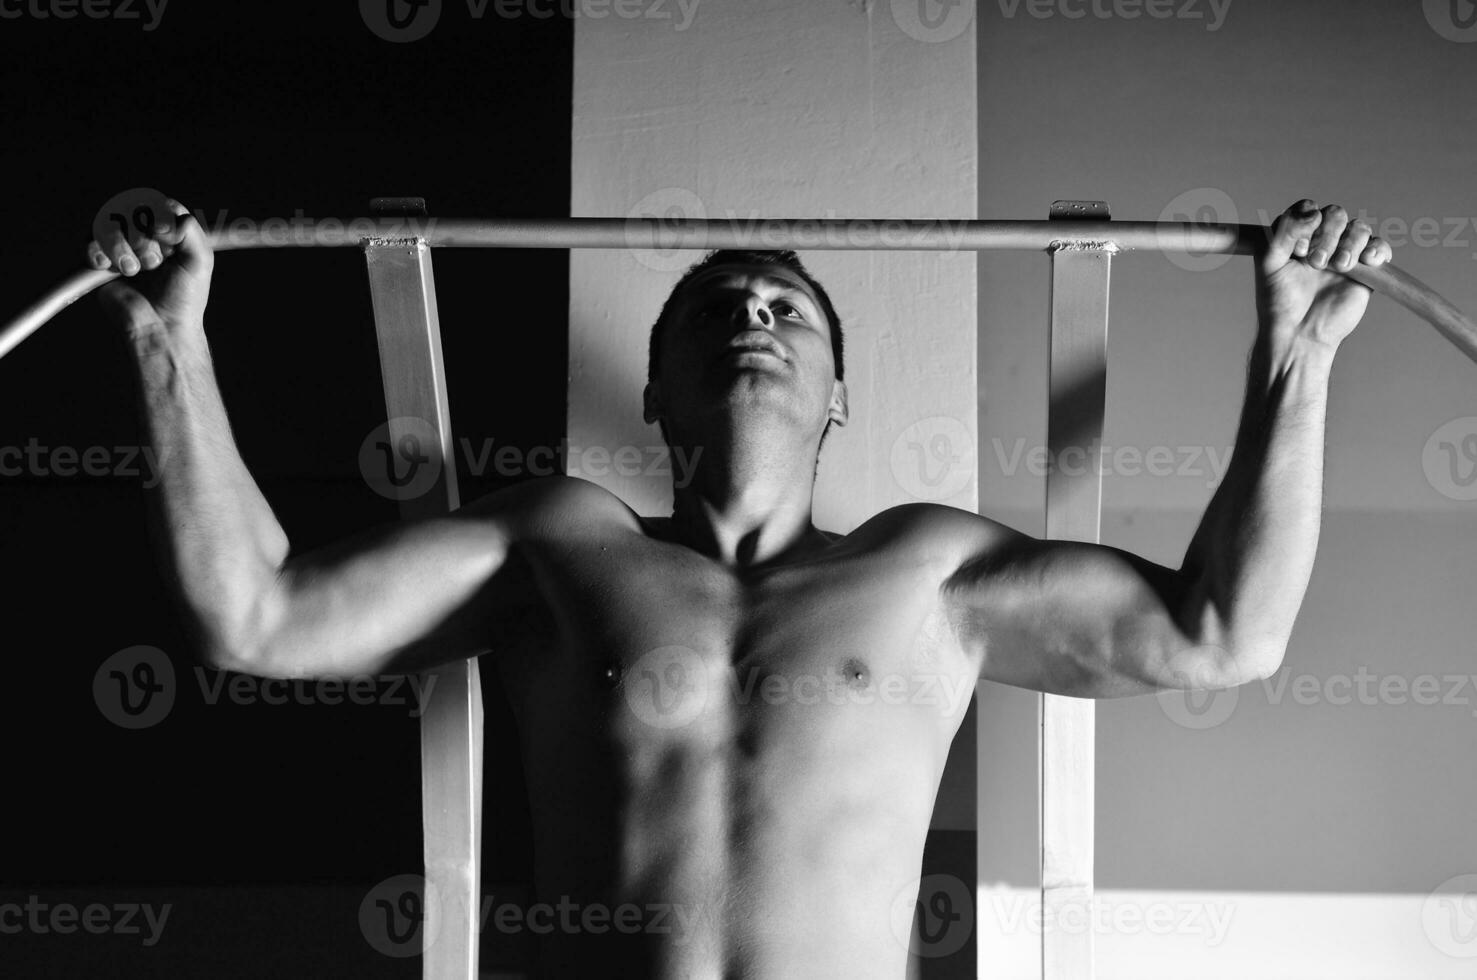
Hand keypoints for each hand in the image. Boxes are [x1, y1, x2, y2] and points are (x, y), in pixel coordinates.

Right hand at [87, 194, 213, 347]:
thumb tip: (162, 221)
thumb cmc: (184, 298)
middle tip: (153, 264)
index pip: (159, 204)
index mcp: (169, 232)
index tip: (164, 237)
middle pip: (131, 210)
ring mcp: (122, 247)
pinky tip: (107, 267)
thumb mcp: (200, 261)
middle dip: (141, 238)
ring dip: (120, 246)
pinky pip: (89, 241)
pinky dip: (97, 251)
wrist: (161, 328)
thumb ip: (190, 231)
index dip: (158, 216)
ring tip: (131, 270)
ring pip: (108, 223)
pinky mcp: (101, 261)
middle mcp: (145, 236)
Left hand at [1256, 199, 1392, 353]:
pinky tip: (1366, 261)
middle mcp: (1322, 241)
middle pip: (1336, 213)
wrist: (1299, 332)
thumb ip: (1284, 231)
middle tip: (1316, 263)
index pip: (1309, 208)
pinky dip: (1376, 249)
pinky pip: (1380, 247)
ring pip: (1358, 227)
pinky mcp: (1366, 269)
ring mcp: (1345, 254)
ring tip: (1338, 267)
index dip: (1307, 221)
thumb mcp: (1268, 262)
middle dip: (1328, 234)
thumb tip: (1314, 210)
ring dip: (1349, 243)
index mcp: (1297, 236)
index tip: (1298, 248)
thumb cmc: (1279, 300)